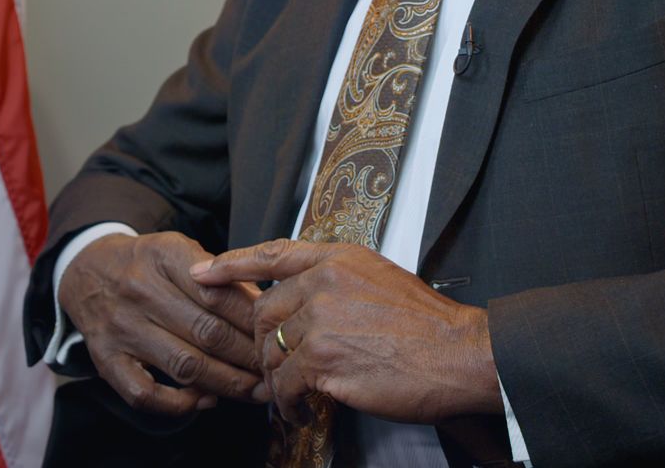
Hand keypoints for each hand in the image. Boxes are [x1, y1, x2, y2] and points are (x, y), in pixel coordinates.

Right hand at [57, 231, 268, 416]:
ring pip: (184, 365)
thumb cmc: (146, 263)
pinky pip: (144, 393)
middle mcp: (140, 291)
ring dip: (226, 383)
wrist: (87, 270)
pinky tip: (205, 400)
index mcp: (165, 256)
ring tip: (255, 391)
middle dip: (248, 357)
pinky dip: (178, 404)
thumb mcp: (180, 250)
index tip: (276, 336)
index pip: (220, 294)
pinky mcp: (106, 359)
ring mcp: (121, 329)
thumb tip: (264, 308)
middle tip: (274, 370)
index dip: (254, 321)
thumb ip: (220, 276)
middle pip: (208, 332)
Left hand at [192, 239, 501, 425]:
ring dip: (277, 381)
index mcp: (338, 259)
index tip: (202, 273)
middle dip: (261, 345)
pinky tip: (302, 409)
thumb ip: (339, 284)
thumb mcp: (381, 279)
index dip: (232, 264)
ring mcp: (322, 322)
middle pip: (263, 313)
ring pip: (272, 353)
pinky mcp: (324, 361)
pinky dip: (289, 403)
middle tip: (271, 368)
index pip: (272, 254)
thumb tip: (307, 302)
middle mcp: (324, 284)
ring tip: (292, 396)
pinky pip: (286, 385)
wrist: (462, 355)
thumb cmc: (429, 326)